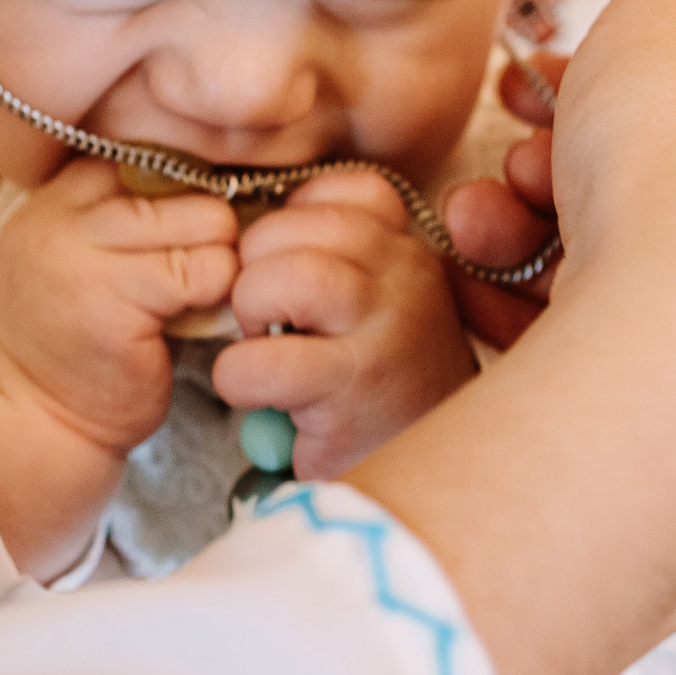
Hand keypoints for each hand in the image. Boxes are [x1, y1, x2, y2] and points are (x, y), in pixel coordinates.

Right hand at [0, 159, 237, 576]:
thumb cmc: (74, 342)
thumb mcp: (87, 258)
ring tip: (194, 300)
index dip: (192, 194)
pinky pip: (207, 273)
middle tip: (199, 275)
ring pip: (208, 224)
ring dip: (220, 265)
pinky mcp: (117, 298)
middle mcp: (65, 214)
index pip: (160, 157)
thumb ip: (135, 218)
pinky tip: (193, 323)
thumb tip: (232, 188)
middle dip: (211, 230)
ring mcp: (86, 253)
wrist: (34, 422)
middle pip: (190, 184)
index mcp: (60, 195)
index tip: (192, 236)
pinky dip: (218, 297)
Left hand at [211, 170, 476, 479]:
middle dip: (253, 270)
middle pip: (291, 226)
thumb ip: (338, 257)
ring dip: (248, 314)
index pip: (339, 188)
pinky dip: (238, 378)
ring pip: (280, 277)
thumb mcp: (379, 308)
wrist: (437, 485)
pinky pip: (257, 363)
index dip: (290, 224)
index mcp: (408, 250)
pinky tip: (261, 398)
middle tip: (267, 320)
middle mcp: (407, 277)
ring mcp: (386, 331)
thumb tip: (248, 228)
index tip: (288, 269)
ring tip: (265, 348)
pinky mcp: (353, 392)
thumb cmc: (382, 391)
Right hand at [348, 0, 675, 674]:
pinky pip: (631, 354)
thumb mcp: (672, 2)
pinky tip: (489, 307)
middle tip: (507, 162)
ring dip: (536, 237)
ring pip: (641, 265)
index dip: (618, 72)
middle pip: (672, 176)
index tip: (541, 83)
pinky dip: (554, 324)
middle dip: (563, 162)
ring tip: (475, 235)